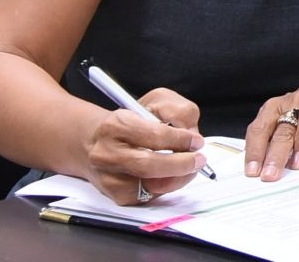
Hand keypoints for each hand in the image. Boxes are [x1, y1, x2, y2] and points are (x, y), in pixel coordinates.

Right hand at [81, 88, 204, 205]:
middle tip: (199, 160)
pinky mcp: (116, 195)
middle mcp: (107, 154)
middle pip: (148, 166)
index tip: (196, 141)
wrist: (99, 141)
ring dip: (178, 178)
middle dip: (181, 164)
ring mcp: (109, 178)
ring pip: (150, 186)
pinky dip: (166, 187)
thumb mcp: (157, 101)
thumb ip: (178, 111)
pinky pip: (148, 197)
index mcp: (116, 125)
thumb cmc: (133, 120)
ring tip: (190, 168)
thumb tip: (191, 134)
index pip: (153, 136)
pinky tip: (172, 176)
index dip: (180, 140)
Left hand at [244, 66, 298, 179]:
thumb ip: (277, 136)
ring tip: (297, 165)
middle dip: (275, 155)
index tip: (253, 170)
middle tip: (271, 174)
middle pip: (283, 129)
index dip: (255, 150)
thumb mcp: (289, 115)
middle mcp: (298, 101)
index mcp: (279, 105)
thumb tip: (265, 166)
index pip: (260, 128)